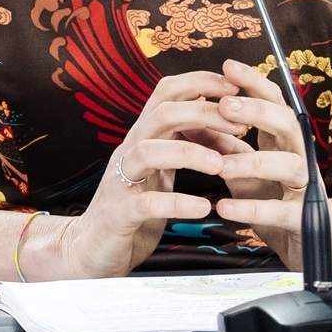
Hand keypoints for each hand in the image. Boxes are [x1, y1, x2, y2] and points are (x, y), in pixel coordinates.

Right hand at [44, 70, 248, 278]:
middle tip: (239, 124)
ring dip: (189, 153)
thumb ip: (182, 141)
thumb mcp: (161, 169)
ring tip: (220, 165)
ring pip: (149, 152)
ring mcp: (120, 181)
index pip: (167, 93)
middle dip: (202, 113)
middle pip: (161, 114)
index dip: (200, 82)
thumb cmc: (135, 206)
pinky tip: (203, 207)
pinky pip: (147, 203)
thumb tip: (214, 110)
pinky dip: (177, 203)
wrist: (93, 249)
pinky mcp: (119, 214)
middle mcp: (130, 151)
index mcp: (144, 137)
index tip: (235, 87)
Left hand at [179, 56, 330, 272]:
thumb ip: (221, 144)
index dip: (253, 83)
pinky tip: (226, 207)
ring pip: (289, 165)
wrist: (316, 240)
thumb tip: (188, 119)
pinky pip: (280, 211)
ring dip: (253, 163)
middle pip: (287, 123)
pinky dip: (252, 209)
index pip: (274, 101)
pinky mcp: (303, 219)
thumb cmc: (274, 196)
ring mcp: (304, 186)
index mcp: (283, 139)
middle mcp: (299, 155)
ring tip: (220, 165)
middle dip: (257, 112)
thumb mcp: (243, 168)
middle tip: (225, 106)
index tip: (228, 67)